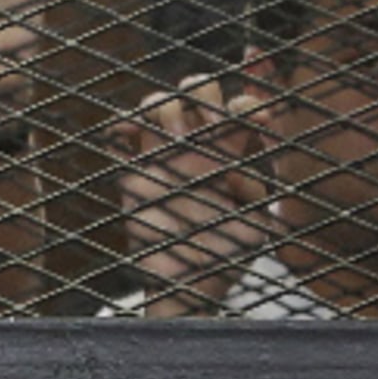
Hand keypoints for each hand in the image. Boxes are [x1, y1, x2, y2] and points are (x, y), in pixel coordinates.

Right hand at [117, 74, 275, 312]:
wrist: (187, 288)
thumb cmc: (227, 257)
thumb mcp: (257, 228)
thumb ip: (256, 195)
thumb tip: (236, 168)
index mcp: (232, 154)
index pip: (241, 108)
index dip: (248, 102)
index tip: (255, 117)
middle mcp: (198, 148)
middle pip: (200, 90)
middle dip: (203, 91)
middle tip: (207, 123)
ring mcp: (165, 157)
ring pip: (159, 103)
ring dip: (164, 105)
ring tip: (173, 132)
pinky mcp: (134, 174)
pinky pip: (120, 134)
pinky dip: (121, 125)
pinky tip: (131, 133)